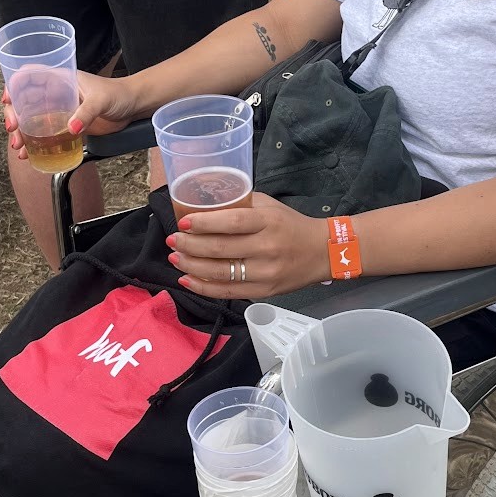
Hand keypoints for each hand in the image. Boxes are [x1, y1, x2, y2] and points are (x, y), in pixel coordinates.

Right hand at [3, 69, 136, 160]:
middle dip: (14, 115)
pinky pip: (47, 134)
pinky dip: (36, 144)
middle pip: (25, 101)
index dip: (15, 85)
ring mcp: (60, 110)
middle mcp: (56, 93)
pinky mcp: (68, 126)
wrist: (133, 107)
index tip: (8, 100)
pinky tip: (29, 155)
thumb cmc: (118, 94)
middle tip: (14, 129)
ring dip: (22, 133)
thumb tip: (71, 129)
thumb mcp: (101, 100)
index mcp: (61, 79)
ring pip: (33, 120)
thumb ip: (86, 113)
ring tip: (19, 147)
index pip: (30, 76)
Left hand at [168, 193, 330, 298]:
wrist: (322, 252)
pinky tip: (187, 280)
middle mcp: (267, 248)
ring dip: (191, 266)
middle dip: (190, 246)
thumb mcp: (270, 206)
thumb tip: (204, 204)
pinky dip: (203, 287)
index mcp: (268, 222)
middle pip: (220, 249)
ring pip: (220, 273)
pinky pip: (227, 292)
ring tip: (175, 259)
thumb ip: (241, 204)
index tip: (184, 223)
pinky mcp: (264, 291)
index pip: (232, 222)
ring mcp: (265, 272)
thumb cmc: (291, 225)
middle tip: (173, 241)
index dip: (204, 223)